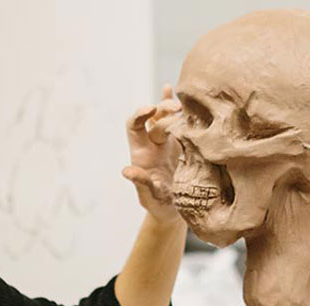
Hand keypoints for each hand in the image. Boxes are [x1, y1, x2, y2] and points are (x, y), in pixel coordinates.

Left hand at [122, 84, 183, 224]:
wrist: (175, 210)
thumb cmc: (158, 205)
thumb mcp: (149, 197)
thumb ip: (140, 183)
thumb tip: (126, 171)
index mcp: (141, 153)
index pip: (134, 126)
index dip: (139, 115)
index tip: (150, 109)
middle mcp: (152, 143)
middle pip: (153, 117)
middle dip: (162, 108)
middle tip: (176, 108)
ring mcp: (168, 142)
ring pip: (166, 117)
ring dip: (171, 106)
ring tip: (181, 104)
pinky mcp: (183, 145)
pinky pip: (181, 123)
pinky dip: (179, 108)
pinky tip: (176, 90)